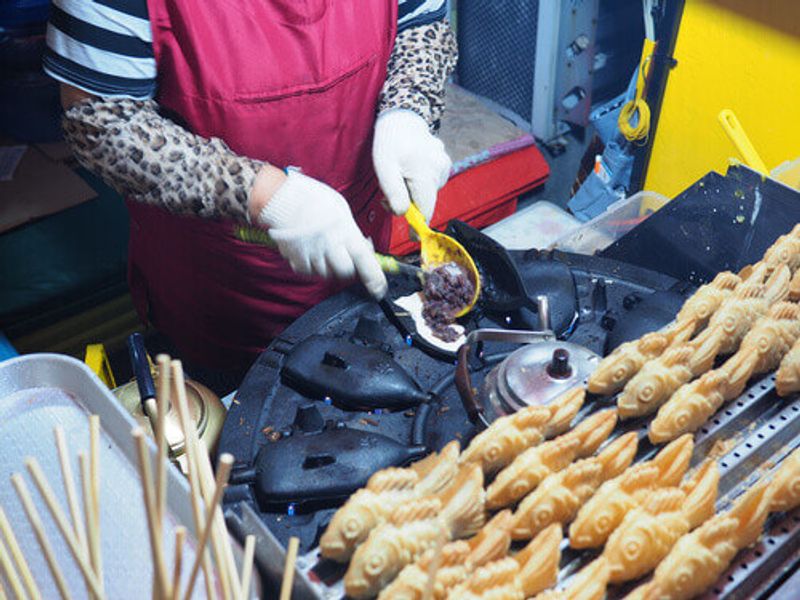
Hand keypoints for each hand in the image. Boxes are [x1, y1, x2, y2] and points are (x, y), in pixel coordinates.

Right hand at [254, 169, 387, 298]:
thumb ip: (352, 232)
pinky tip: (313, 251)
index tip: (380, 289)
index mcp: (343, 232)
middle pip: (346, 272)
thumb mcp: (342, 210)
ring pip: (328, 274)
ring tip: (327, 248)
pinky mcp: (296, 260)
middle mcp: (328, 247)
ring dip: (332, 266)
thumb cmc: (312, 198)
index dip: (375, 279)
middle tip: (347, 255)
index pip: (364, 261)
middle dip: (351, 267)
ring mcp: (311, 256)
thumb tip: (364, 247)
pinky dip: (314, 266)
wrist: (279, 198)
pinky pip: (310, 271)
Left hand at [372, 110, 451, 223]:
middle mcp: (440, 171)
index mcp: (425, 174)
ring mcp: (445, 165)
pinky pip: (432, 181)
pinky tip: (410, 170)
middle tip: (386, 197)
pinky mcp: (445, 162)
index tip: (412, 238)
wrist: (403, 117)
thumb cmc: (390, 142)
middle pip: (426, 201)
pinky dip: (420, 182)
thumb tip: (403, 215)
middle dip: (408, 204)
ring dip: (413, 192)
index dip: (418, 226)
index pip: (426, 210)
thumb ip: (394, 193)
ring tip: (399, 177)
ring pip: (428, 192)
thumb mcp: (384, 168)